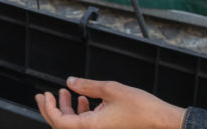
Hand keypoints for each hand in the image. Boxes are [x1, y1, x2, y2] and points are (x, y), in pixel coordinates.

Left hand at [35, 77, 184, 128]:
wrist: (162, 120)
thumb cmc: (142, 108)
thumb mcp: (110, 89)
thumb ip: (86, 85)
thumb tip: (71, 82)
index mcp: (91, 127)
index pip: (59, 123)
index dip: (49, 109)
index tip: (45, 96)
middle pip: (63, 125)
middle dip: (52, 109)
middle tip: (44, 96)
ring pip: (75, 124)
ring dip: (66, 108)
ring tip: (64, 93)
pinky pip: (86, 124)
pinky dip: (80, 112)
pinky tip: (83, 99)